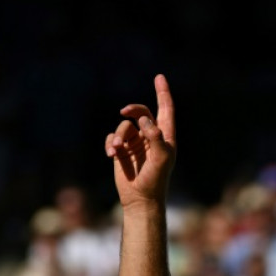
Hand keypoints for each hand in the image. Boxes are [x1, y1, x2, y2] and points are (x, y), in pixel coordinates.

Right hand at [105, 74, 176, 208]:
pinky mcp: (122, 152)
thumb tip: (144, 120)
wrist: (140, 199)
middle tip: (125, 112)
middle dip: (133, 110)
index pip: (165, 110)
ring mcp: (136, 144)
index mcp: (165, 137)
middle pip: (141, 113)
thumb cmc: (156, 180)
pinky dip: (111, 142)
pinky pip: (113, 137)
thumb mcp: (162, 157)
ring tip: (116, 149)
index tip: (159, 76)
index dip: (163, 93)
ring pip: (124, 127)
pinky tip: (111, 154)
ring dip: (119, 135)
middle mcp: (151, 138)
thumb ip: (155, 136)